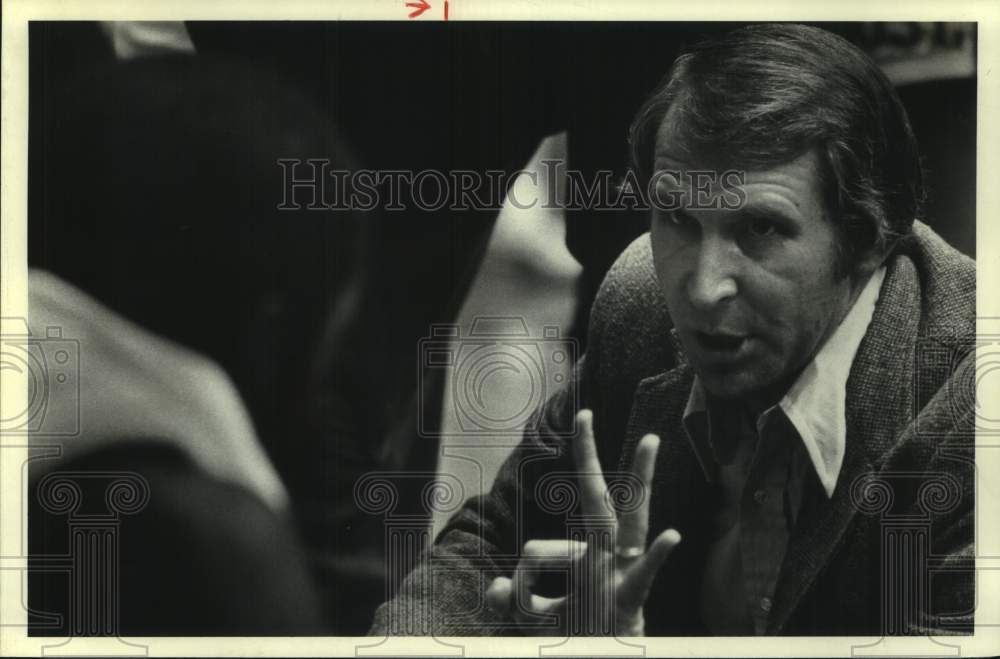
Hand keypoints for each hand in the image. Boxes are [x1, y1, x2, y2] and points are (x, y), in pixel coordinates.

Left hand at [485, 409, 680, 634]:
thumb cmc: (576, 637)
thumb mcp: (536, 619)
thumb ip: (514, 601)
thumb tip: (495, 589)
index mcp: (582, 558)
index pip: (536, 550)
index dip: (519, 581)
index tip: (515, 602)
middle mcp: (605, 556)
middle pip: (597, 496)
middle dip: (588, 456)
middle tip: (584, 414)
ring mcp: (622, 573)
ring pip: (630, 517)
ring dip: (639, 478)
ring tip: (650, 440)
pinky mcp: (632, 600)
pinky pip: (644, 575)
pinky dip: (656, 557)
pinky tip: (672, 536)